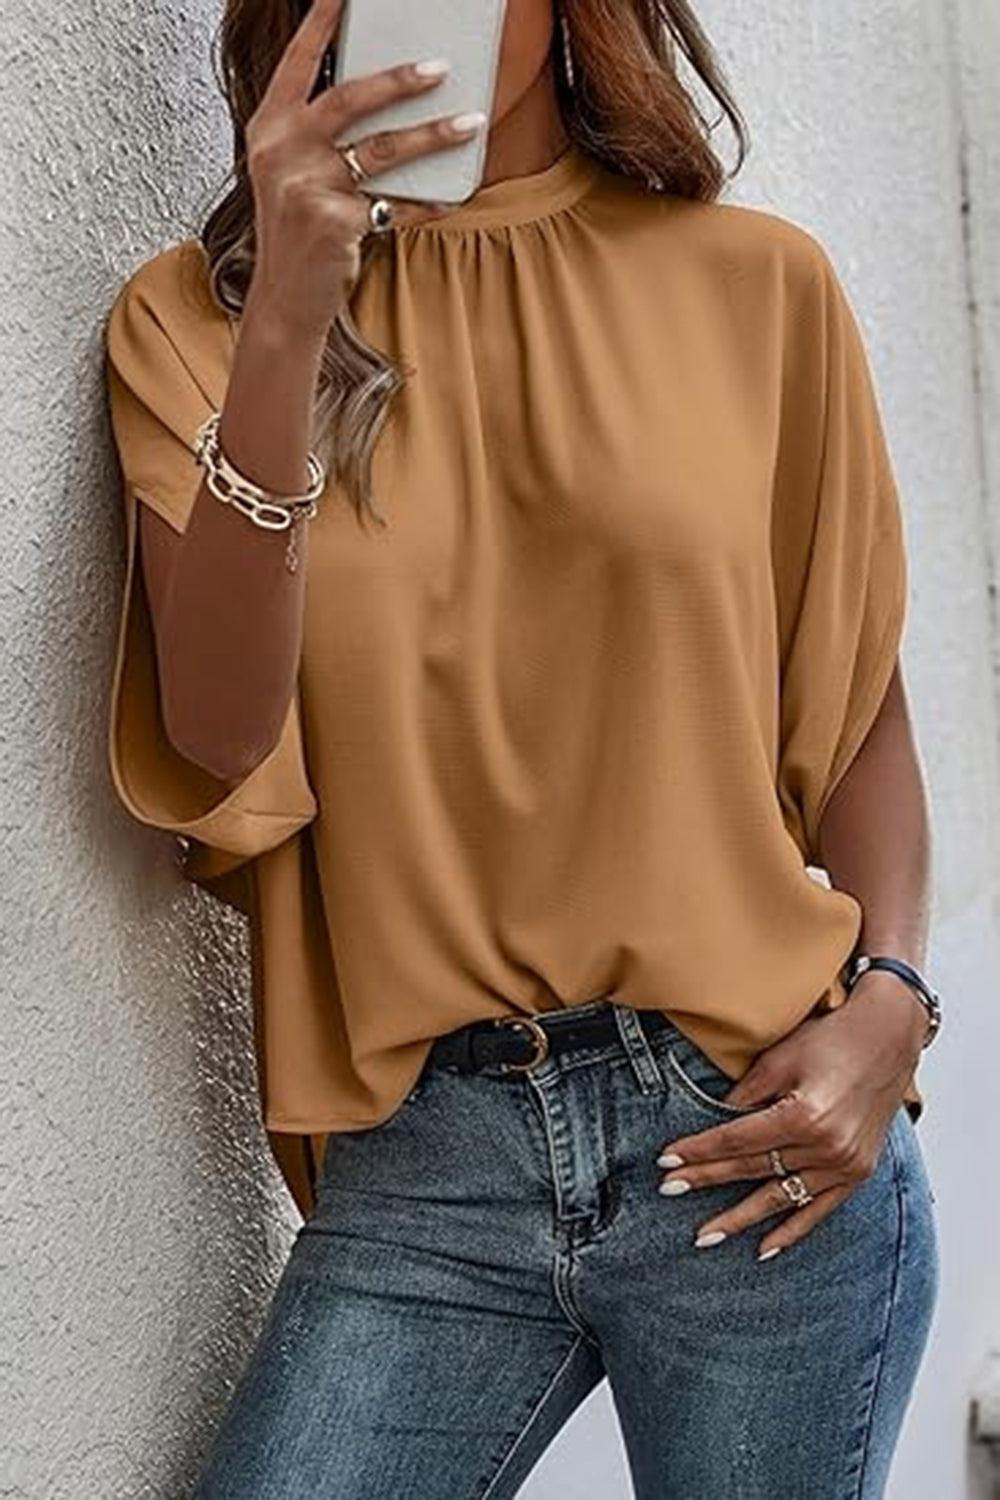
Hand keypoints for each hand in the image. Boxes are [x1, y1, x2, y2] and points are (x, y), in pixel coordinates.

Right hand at [245, 0, 485, 337]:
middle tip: (441, 66)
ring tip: (471, 122)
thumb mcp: (293, 176)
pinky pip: (396, 204)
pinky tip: (453, 196)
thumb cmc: (297, 234)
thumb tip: (386, 101)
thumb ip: (322, 137)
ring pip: (383, 150)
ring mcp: (306, 187)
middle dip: (399, 80)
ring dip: (433, 135)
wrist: (285, 300)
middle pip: (349, 99)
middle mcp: (282, 151)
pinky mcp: (334, 223)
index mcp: (268, 129)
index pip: (299, 63)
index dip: (322, 23)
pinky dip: (428, 201)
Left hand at [654, 974, 927, 1259]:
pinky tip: (763, 1249)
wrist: (888, 1036)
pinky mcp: (858, 1172)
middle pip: (751, 1169)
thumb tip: (714, 1122)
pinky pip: (818, 1210)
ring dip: (740, 1218)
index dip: (698, 1152)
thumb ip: (746, 1095)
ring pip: (779, 1198)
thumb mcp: (780, 1058)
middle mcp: (826, 1147)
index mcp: (804, 1116)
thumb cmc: (832, 1038)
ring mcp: (845, 1164)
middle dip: (706, 1180)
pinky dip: (791, 1231)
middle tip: (669, 1191)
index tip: (666, 1162)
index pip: (736, 1141)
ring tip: (704, 1236)